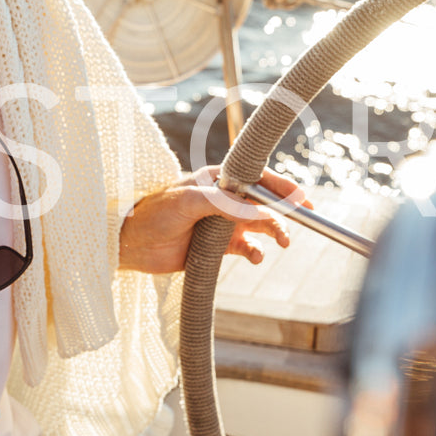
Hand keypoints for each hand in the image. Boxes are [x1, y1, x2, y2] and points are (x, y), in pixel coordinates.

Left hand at [117, 167, 311, 273]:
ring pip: (260, 225)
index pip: (257, 178)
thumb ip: (221, 203)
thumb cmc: (152, 213)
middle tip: (304, 220)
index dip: (281, 187)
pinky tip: (255, 257)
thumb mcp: (187, 201)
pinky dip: (256, 252)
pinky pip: (247, 248)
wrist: (130, 244)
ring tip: (283, 242)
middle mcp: (223, 200)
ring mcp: (222, 223)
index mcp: (217, 180)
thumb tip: (257, 209)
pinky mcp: (217, 247)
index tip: (301, 198)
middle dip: (285, 211)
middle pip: (264, 202)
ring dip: (275, 232)